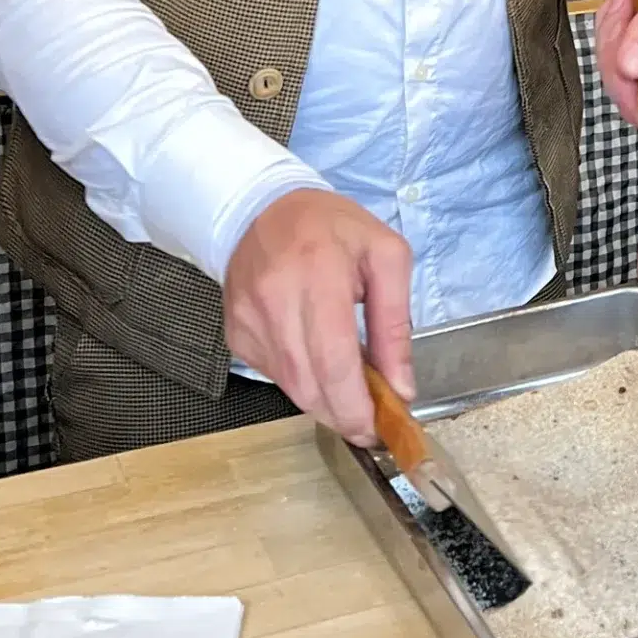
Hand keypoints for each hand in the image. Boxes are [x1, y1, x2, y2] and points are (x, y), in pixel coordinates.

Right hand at [223, 188, 413, 443]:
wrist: (263, 208)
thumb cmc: (333, 228)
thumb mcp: (386, 256)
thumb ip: (395, 323)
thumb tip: (401, 387)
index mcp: (319, 273)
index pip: (334, 359)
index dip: (355, 405)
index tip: (377, 429)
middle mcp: (275, 300)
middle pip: (309, 384)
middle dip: (342, 413)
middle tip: (368, 422)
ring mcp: (248, 320)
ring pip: (290, 386)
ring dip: (323, 401)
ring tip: (348, 390)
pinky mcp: (236, 334)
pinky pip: (273, 375)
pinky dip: (300, 380)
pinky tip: (315, 360)